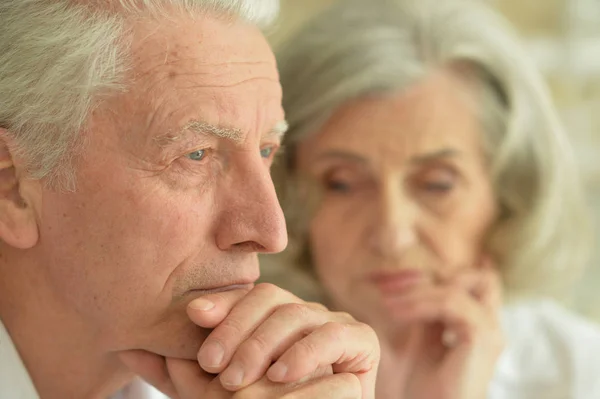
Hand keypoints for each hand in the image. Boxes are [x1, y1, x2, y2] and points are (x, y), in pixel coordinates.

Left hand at [120, 283, 378, 397]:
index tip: (195, 315)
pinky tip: (281, 375)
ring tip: (240, 380)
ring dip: (266, 345)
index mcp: (271, 318)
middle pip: (272, 299)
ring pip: (299, 315)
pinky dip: (306, 353)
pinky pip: (335, 335)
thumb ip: (179, 373)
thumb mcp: (210, 396)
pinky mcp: (362, 343)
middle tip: (214, 366)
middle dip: (240, 328)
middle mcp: (302, 314)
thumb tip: (127, 348)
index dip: (223, 302)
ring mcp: (332, 324)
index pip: (247, 298)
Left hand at [385, 259, 503, 398]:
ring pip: (456, 287)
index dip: (427, 274)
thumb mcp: (420, 339)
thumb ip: (423, 311)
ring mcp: (490, 331)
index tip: (387, 281)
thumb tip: (407, 279)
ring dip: (415, 290)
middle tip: (388, 286)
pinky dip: (419, 303)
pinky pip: (449, 303)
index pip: (466, 281)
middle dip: (427, 275)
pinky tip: (395, 313)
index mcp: (477, 325)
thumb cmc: (421, 389)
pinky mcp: (481, 338)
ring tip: (386, 302)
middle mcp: (489, 326)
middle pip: (475, 277)